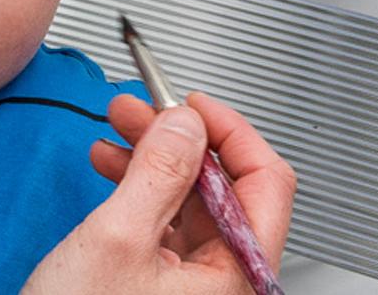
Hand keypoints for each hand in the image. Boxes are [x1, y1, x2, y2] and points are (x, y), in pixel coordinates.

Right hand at [21, 92, 296, 293]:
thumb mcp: (117, 237)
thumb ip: (159, 172)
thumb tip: (187, 123)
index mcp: (237, 272)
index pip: (266, 180)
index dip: (228, 130)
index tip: (190, 101)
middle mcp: (227, 279)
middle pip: (227, 187)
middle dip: (180, 138)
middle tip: (140, 108)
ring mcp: (197, 284)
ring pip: (193, 202)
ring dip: (155, 159)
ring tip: (116, 132)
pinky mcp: (165, 285)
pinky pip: (168, 224)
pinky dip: (141, 188)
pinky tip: (112, 169)